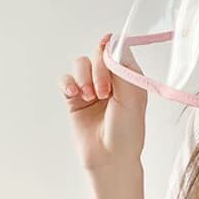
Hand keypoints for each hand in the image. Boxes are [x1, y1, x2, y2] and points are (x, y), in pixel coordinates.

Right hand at [59, 33, 147, 171]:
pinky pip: (66, 79)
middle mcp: (110, 79)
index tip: (104, 45)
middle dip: (98, 70)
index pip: (117, 50)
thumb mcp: (132, 96)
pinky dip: (68, 82)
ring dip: (83, 76)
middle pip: (97, 55)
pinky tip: (74, 93)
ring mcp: (91, 88)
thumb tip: (111, 42)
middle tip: (104, 92)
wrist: (110, 157)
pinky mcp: (74, 99)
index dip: (110, 47)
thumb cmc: (128, 130)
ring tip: (90, 96)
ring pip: (80, 64)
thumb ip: (121, 68)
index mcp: (129, 76)